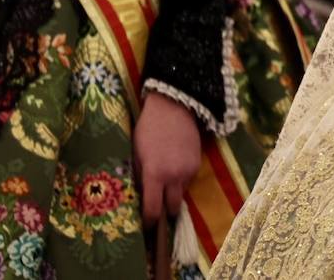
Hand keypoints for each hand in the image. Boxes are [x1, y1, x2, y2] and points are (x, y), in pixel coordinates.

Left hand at [133, 91, 201, 227]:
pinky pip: (188, 181)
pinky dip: (180, 181)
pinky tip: (173, 168)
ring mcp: (188, 170)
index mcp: (155, 174)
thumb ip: (138, 177)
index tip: (145, 226)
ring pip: (180, 194)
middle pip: (172, 208)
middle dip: (164, 212)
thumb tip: (139, 198)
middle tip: (156, 211)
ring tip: (163, 185)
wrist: (174, 106)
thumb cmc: (148, 129)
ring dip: (172, 194)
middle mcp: (174, 176)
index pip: (153, 210)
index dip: (149, 222)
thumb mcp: (136, 154)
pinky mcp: (197, 164)